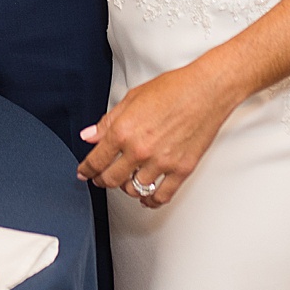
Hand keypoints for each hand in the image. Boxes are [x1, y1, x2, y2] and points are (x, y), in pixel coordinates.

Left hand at [77, 62, 238, 207]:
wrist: (205, 91)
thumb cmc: (172, 89)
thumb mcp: (131, 98)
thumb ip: (108, 121)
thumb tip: (89, 136)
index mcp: (123, 130)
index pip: (97, 160)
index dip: (86, 170)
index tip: (84, 173)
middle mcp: (140, 150)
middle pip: (112, 179)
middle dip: (102, 181)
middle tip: (100, 179)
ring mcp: (161, 162)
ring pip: (134, 190)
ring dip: (126, 188)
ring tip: (125, 182)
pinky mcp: (181, 170)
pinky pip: (161, 196)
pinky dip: (150, 201)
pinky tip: (147, 197)